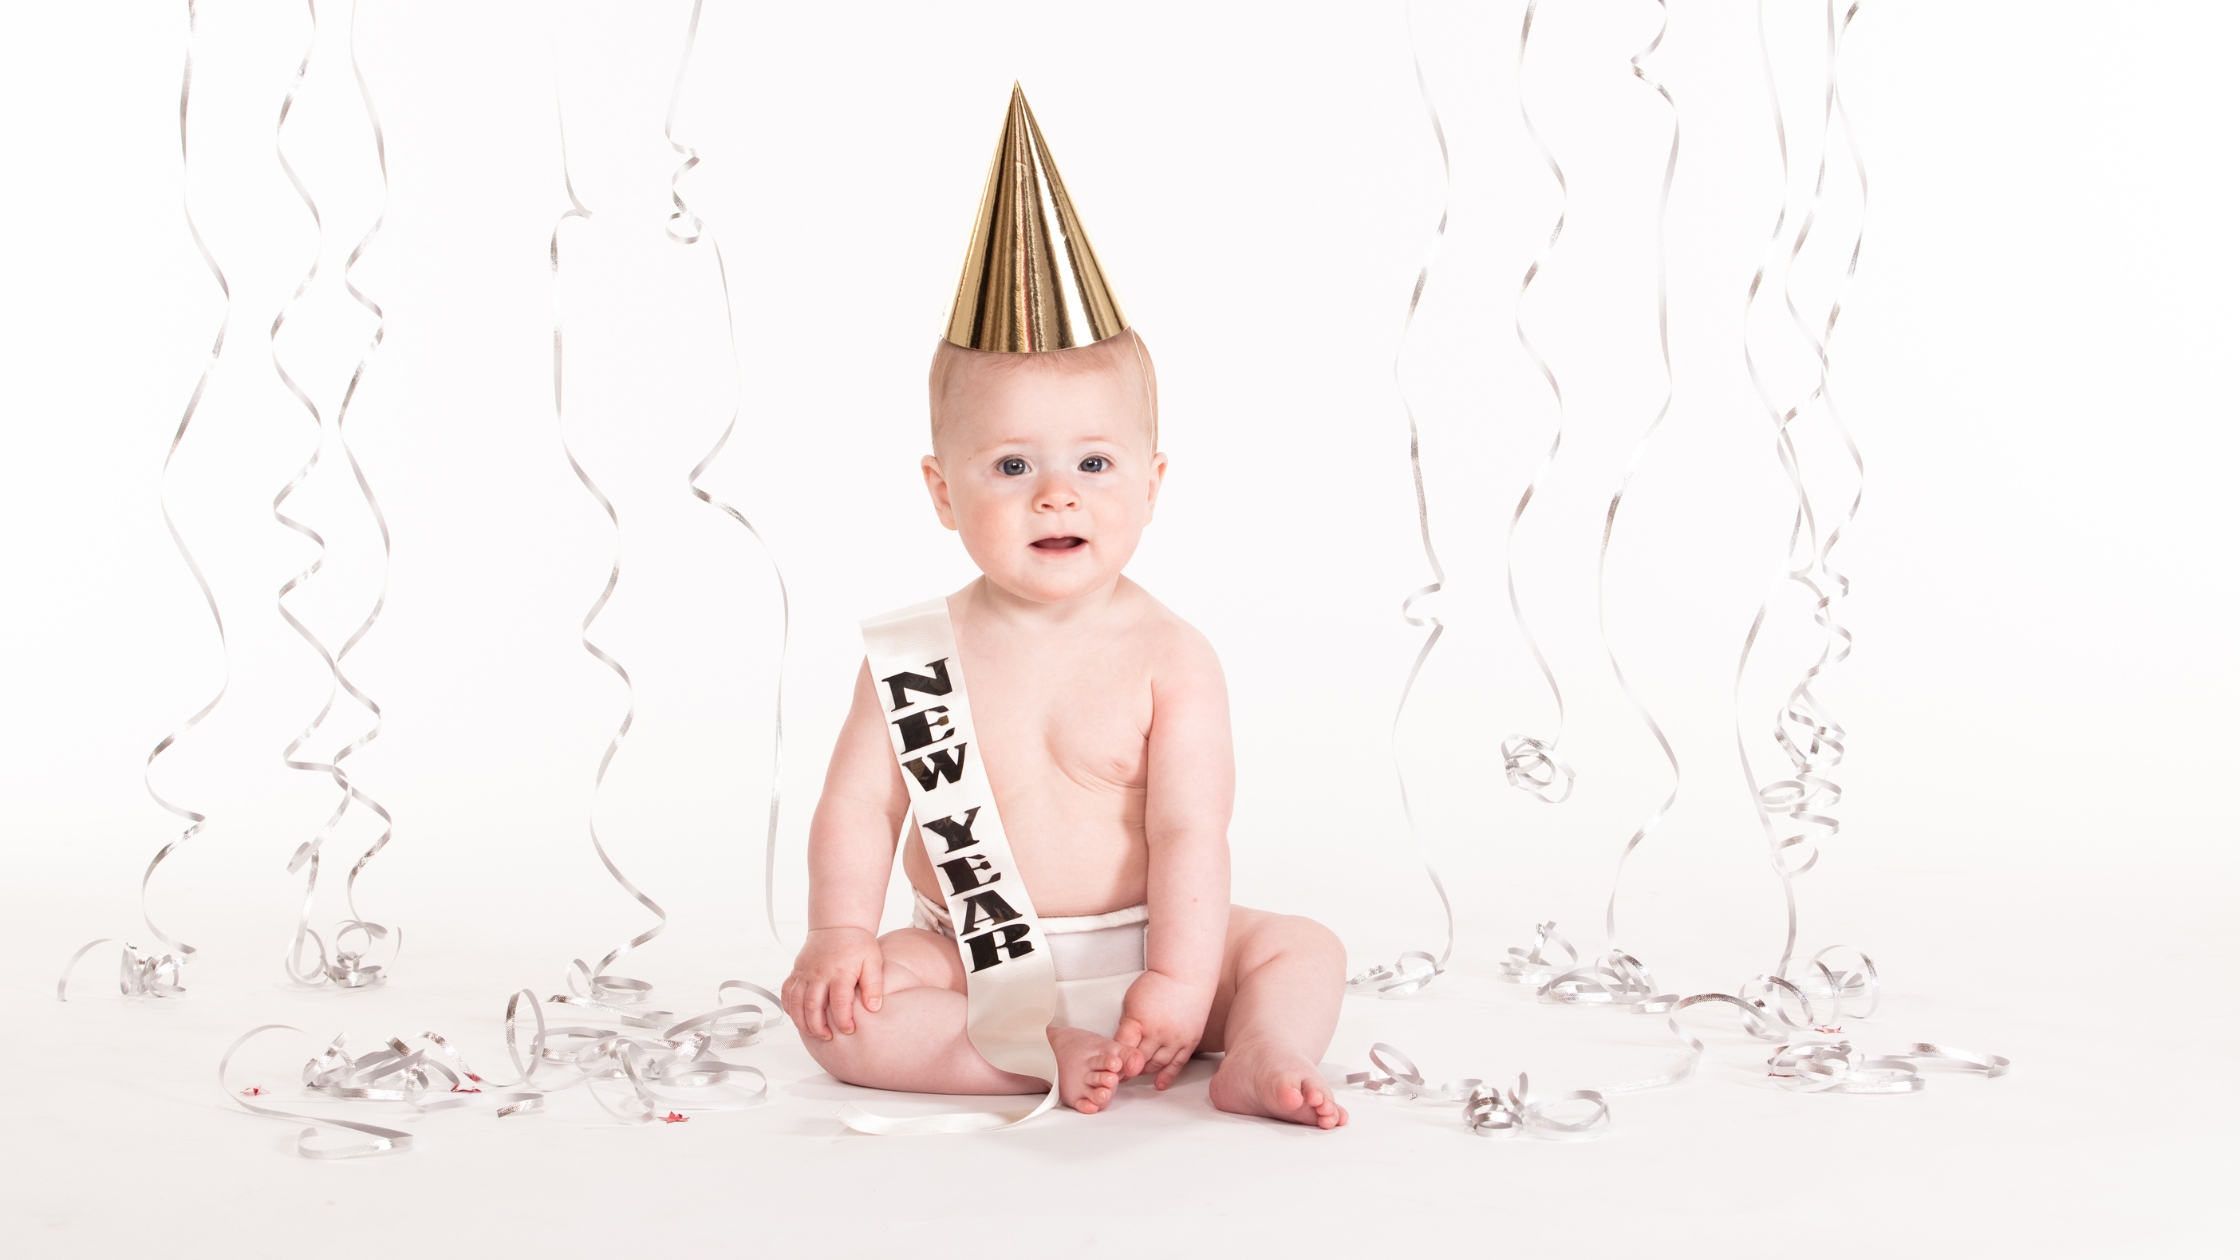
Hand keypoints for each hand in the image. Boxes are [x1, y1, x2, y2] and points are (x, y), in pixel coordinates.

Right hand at [782, 927, 884, 1040]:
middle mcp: (819, 973)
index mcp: (840, 972)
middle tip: (828, 1037)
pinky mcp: (796, 971)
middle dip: (818, 1027)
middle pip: (812, 1006)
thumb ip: (874, 986)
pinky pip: (787, 992)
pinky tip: (798, 1017)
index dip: (843, 1021)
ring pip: (796, 1002)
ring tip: (814, 1032)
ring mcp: (805, 972)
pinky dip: (789, 1008)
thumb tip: (873, 1008)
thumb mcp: (873, 961)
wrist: (838, 925)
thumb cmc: (857, 944)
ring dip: (802, 1022)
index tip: (848, 1030)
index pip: (839, 1003)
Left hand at [1115, 969, 1210, 1088]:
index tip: (1110, 1067)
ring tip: (1137, 1072)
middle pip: (1138, 1061)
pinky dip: (1167, 1076)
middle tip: (1120, 1075)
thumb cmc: (1157, 984)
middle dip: (1128, 1069)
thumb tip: (1123, 1045)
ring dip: (1145, 1071)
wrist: (1186, 975)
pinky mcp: (1190, 1042)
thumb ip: (1127, 1024)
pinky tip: (1159, 1084)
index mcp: (1138, 1022)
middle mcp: (1157, 1033)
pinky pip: (1177, 1064)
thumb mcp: (1131, 1000)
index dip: (1115, 1061)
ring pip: (1156, 1065)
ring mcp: (1175, 1039)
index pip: (1122, 1049)